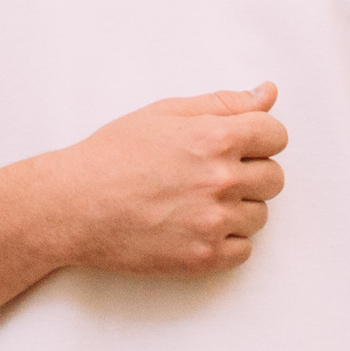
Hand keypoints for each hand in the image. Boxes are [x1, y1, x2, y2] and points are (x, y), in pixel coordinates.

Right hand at [47, 83, 287, 275]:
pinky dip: (226, 241)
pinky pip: (244, 250)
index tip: (238, 146)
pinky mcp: (204, 257)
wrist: (73, 205)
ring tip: (195, 202)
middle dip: (250, 173)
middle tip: (210, 175)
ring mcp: (213, 222)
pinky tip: (194, 227)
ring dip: (237, 209)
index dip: (259, 138)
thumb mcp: (165, 113)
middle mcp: (221, 180)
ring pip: (260, 215)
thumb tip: (269, 93)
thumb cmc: (113, 155)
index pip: (276, 136)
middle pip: (274, 178)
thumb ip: (223, 103)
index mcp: (215, 138)